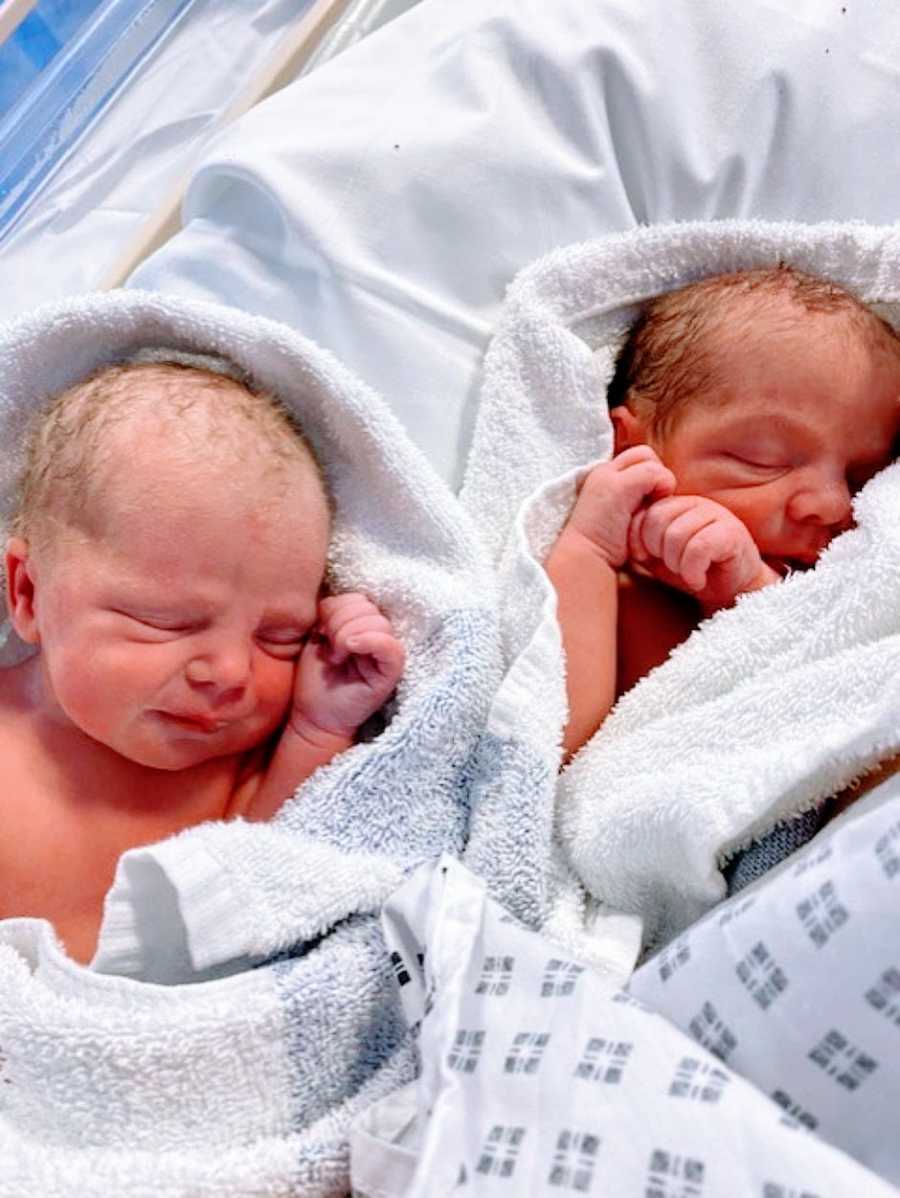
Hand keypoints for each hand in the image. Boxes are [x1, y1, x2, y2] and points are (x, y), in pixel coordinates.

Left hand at [293, 594, 404, 737]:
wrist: (314, 715)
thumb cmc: (316, 678)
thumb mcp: (317, 637)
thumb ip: (330, 614)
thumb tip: (336, 602)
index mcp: (362, 624)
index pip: (356, 598)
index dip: (335, 609)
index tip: (321, 633)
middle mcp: (378, 636)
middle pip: (367, 607)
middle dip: (340, 623)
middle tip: (329, 648)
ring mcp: (387, 654)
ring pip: (378, 623)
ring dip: (349, 635)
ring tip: (337, 656)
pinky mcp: (392, 674)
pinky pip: (392, 648)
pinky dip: (370, 641)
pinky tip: (350, 649)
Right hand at [562, 446, 676, 566]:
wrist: (585, 560)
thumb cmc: (607, 547)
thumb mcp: (623, 516)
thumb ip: (636, 500)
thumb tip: (664, 494)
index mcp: (602, 477)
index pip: (635, 459)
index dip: (648, 478)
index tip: (645, 505)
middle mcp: (602, 471)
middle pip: (643, 454)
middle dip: (654, 475)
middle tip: (651, 504)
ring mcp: (607, 476)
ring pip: (649, 459)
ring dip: (659, 483)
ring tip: (649, 510)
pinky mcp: (616, 486)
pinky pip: (654, 472)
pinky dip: (661, 488)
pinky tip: (651, 511)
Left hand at [628, 494, 779, 610]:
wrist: (731, 591)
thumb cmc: (691, 570)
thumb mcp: (657, 556)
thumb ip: (639, 542)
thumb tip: (621, 537)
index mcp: (675, 505)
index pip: (643, 513)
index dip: (637, 539)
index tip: (645, 558)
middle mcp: (695, 504)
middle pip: (657, 520)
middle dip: (658, 552)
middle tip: (671, 567)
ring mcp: (716, 515)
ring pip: (677, 534)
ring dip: (676, 563)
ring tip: (686, 573)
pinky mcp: (733, 532)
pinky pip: (699, 547)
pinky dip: (692, 570)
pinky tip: (697, 579)